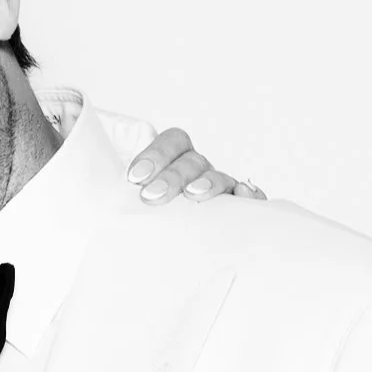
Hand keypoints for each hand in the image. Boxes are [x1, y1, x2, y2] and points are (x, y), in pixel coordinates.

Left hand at [125, 126, 266, 202]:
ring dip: (208, 183)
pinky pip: (249, 201)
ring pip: (218, 178)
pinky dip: (251, 195)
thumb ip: (120, 162)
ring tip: (193, 195)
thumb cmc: (134, 209)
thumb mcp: (122, 187)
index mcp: (175, 157)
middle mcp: (198, 170)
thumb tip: (122, 132)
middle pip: (192, 162)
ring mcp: (217, 189)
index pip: (173, 142)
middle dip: (172, 177)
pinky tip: (244, 193)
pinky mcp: (233, 212)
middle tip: (151, 197)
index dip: (156, 154)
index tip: (134, 178)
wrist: (145, 239)